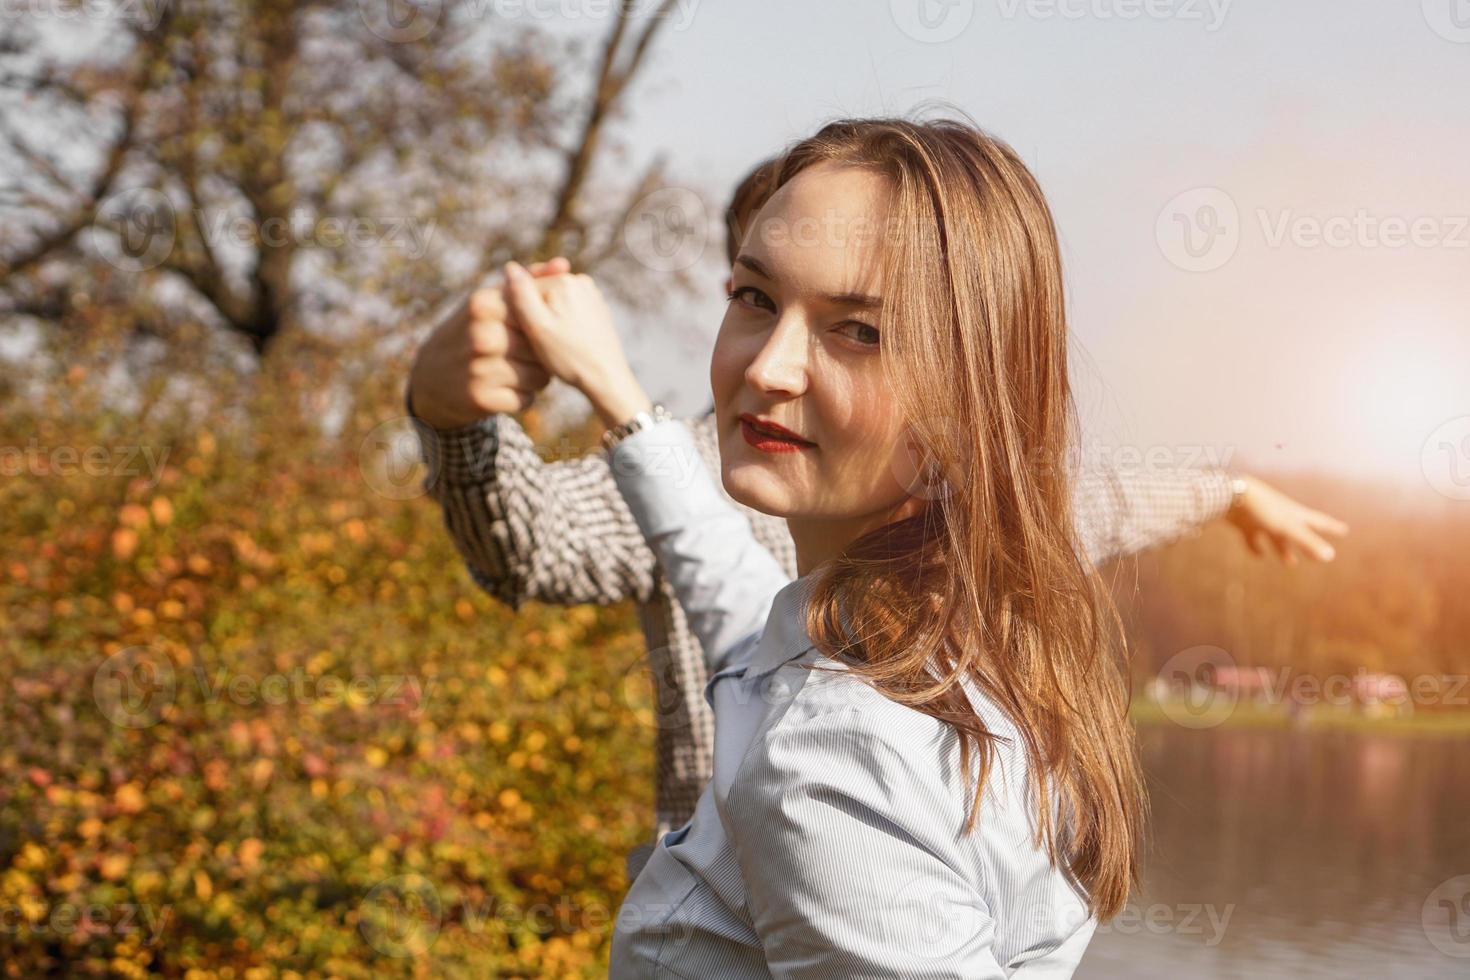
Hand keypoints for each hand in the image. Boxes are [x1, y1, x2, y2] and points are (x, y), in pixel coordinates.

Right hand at [407, 258, 568, 429]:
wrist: (432, 376)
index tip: (533, 333)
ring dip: (536, 378)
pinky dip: (522, 397)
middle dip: (541, 355)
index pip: (539, 317)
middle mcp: (481, 335)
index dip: (543, 329)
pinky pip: (526, 400)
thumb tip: (564, 264)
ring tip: (518, 371)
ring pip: (539, 377)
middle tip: (524, 356)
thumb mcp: (492, 301)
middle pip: (542, 349)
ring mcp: (479, 368)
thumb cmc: (473, 331)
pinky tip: (506, 388)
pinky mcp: (481, 398)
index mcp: (484, 304)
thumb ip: (529, 282)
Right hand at [501, 261, 650, 427]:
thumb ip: (521, 295)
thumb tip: (510, 267)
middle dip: (536, 316)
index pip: (525, 289)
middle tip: (541, 344)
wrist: (607, 378)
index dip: (518, 314)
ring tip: (555, 345)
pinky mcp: (598, 310)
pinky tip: (566, 344)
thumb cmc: (570, 356)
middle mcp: (581, 282)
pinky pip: (570, 312)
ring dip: (549, 321)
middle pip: (541, 295)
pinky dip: (564, 325)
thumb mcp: (537, 327)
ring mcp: (592, 295)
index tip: (525, 337)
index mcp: (563, 281)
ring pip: (555, 304)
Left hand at [1225, 475, 1348, 564]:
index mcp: (1294, 514)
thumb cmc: (1262, 509)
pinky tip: (1258, 556)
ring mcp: (1262, 519)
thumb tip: (1330, 556)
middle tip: (1318, 556)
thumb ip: (1307, 542)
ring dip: (1283, 549)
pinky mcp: (1244, 524)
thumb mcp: (1287, 527)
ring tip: (1290, 564)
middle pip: (1298, 533)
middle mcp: (1280, 516)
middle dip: (1308, 544)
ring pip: (1276, 537)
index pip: (1318, 521)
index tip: (1344, 529)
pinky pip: (1252, 538)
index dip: (1331, 527)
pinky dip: (1256, 547)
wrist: (1228, 494)